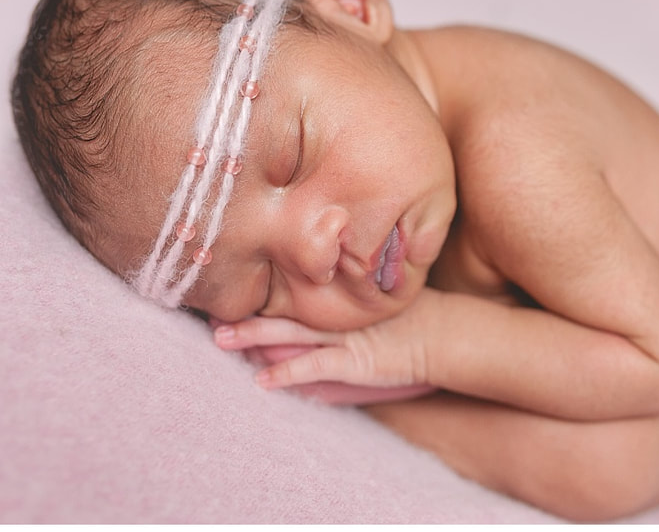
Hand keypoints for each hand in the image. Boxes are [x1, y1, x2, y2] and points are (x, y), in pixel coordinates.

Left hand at [213, 287, 441, 392]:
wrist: (448, 333)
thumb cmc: (420, 316)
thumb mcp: (384, 297)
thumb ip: (359, 293)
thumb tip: (331, 278)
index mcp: (343, 299)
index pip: (296, 295)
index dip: (264, 295)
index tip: (232, 289)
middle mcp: (339, 315)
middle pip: (284, 310)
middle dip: (247, 313)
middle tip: (211, 312)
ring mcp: (345, 338)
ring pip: (290, 334)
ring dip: (253, 336)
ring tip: (220, 337)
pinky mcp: (354, 362)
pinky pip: (314, 366)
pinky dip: (287, 372)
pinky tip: (261, 380)